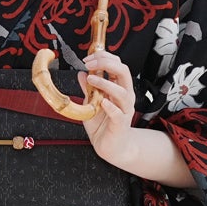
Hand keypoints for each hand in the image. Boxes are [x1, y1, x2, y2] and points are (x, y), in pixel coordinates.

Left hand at [79, 50, 137, 166]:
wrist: (110, 147)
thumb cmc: (103, 125)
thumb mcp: (91, 103)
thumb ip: (88, 89)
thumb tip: (82, 74)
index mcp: (119, 88)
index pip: (117, 65)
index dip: (104, 57)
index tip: (88, 58)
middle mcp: (124, 97)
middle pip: (123, 72)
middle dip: (107, 64)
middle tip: (89, 64)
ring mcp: (124, 110)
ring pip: (123, 92)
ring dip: (106, 83)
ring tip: (92, 80)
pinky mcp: (121, 125)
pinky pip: (119, 114)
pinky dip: (111, 107)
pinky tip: (103, 102)